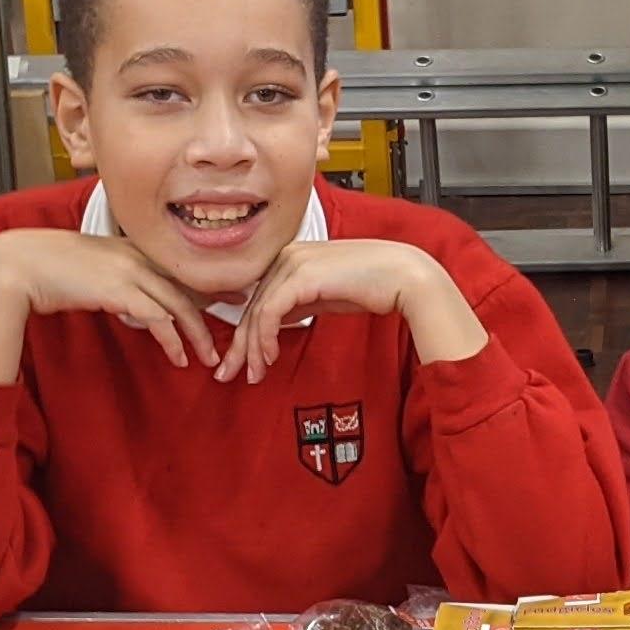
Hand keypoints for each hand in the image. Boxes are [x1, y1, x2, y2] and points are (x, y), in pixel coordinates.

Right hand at [0, 226, 223, 365]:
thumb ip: (116, 285)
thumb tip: (130, 306)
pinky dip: (172, 339)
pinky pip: (157, 317)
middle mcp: (136, 257)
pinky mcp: (118, 291)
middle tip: (237, 326)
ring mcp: (128, 271)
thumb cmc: (50, 270)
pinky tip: (179, 356)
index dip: (206, 284)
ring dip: (197, 333)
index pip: (178, 268)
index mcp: (131, 249)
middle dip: (215, 307)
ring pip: (178, 304)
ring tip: (209, 356)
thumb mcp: (91, 272)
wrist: (20, 265)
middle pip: (187, 285)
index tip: (230, 296)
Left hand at [220, 234, 484, 381]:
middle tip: (227, 374)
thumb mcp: (326, 297)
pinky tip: (268, 357)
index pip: (259, 298)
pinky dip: (265, 338)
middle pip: (252, 306)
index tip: (241, 362)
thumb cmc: (373, 285)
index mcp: (291, 256)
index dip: (246, 333)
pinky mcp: (300, 276)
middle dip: (239, 345)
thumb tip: (276, 323)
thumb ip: (299, 304)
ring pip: (257, 312)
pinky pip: (270, 312)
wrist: (402, 276)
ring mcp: (292, 263)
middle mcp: (286, 256)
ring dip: (252, 348)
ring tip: (253, 374)